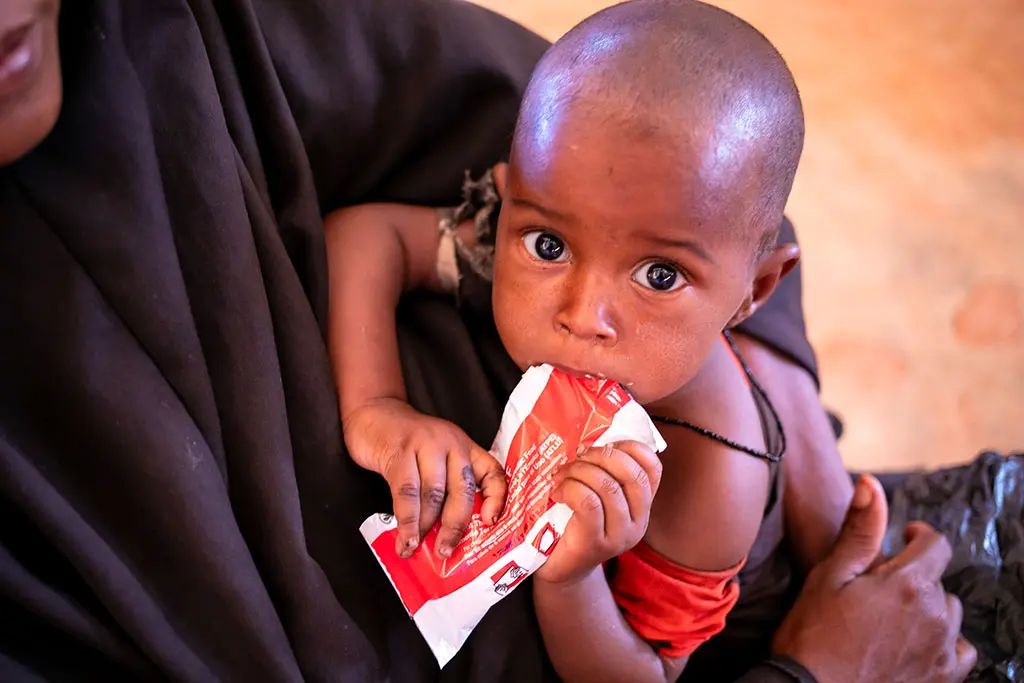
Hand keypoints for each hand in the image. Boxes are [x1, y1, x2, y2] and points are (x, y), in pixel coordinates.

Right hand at [343, 398, 505, 557]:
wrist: (373, 413)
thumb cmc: (406, 443)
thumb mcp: (435, 457)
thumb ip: (444, 486)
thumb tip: (445, 534)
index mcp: (465, 447)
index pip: (492, 473)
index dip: (497, 499)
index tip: (490, 523)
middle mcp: (451, 443)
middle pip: (462, 490)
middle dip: (455, 526)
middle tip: (446, 551)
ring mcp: (426, 445)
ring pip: (433, 494)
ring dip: (424, 527)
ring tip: (416, 548)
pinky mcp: (400, 452)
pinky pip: (407, 492)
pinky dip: (406, 520)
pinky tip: (404, 537)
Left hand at [535, 441, 662, 585]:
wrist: (558, 568)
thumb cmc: (573, 523)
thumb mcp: (596, 495)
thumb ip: (604, 471)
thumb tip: (593, 436)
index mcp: (642, 505)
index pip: (652, 467)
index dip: (629, 446)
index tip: (603, 443)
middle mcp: (638, 522)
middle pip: (631, 474)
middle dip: (601, 455)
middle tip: (577, 457)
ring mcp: (619, 536)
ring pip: (607, 486)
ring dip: (579, 471)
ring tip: (561, 476)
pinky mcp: (595, 544)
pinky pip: (588, 503)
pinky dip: (570, 489)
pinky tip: (557, 492)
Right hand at [772, 475, 976, 682]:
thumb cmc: (813, 633)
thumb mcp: (829, 575)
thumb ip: (859, 529)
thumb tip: (871, 483)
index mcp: (908, 584)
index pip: (936, 545)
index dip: (919, 535)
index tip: (904, 536)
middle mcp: (935, 616)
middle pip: (937, 580)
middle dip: (912, 576)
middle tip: (877, 587)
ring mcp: (941, 651)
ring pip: (949, 614)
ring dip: (927, 608)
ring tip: (892, 616)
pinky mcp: (942, 679)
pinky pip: (960, 651)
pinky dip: (943, 641)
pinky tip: (916, 643)